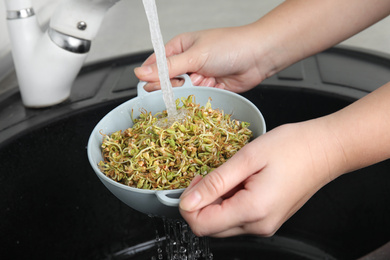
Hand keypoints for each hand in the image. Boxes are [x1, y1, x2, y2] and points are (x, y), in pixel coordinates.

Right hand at [134, 26, 272, 92]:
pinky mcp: (209, 89)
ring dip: (190, 90)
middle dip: (173, 86)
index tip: (152, 86)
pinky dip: (201, 96)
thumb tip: (141, 73)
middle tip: (183, 84)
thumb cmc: (230, 46)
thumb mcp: (195, 55)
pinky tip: (208, 90)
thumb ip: (168, 67)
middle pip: (168, 81)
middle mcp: (187, 62)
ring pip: (182, 91)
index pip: (156, 64)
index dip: (152, 77)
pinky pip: (197, 98)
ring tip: (204, 81)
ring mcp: (198, 76)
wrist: (259, 56)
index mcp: (179, 47)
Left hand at [179, 119, 342, 236]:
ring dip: (215, 202)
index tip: (196, 181)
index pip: (201, 225)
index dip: (188, 204)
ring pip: (222, 224)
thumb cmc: (292, 148)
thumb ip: (215, 183)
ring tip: (229, 176)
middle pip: (210, 228)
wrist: (325, 150)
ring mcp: (265, 226)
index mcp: (252, 211)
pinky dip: (229, 202)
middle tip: (210, 175)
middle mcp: (259, 226)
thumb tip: (188, 201)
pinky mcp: (268, 220)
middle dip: (201, 203)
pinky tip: (239, 182)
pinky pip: (237, 219)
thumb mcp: (247, 158)